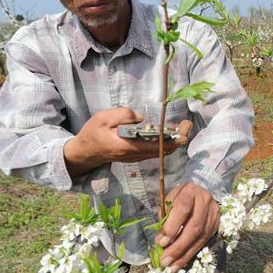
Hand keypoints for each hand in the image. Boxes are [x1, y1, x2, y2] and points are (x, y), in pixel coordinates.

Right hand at [64, 107, 192, 176]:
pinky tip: (168, 131)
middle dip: (178, 138)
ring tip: (181, 126)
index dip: (173, 138)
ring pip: (161, 151)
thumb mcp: (103, 118)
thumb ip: (122, 115)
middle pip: (164, 150)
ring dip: (172, 140)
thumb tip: (141, 117)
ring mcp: (136, 157)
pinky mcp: (136, 156)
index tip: (183, 128)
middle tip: (187, 124)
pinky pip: (155, 151)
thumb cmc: (93, 132)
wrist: (86, 151)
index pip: (156, 145)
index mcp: (128, 146)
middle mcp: (135, 155)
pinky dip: (164, 142)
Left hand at [155, 182, 219, 271]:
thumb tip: (161, 242)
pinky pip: (204, 242)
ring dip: (184, 255)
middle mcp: (205, 201)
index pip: (182, 210)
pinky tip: (180, 263)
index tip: (160, 243)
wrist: (199, 194)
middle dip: (178, 247)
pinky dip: (191, 254)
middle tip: (165, 260)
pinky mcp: (217, 224)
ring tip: (171, 267)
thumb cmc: (179, 198)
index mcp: (190, 191)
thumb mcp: (169, 201)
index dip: (171, 228)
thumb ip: (165, 217)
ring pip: (200, 238)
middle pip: (193, 228)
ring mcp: (213, 214)